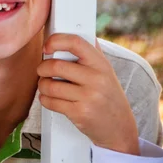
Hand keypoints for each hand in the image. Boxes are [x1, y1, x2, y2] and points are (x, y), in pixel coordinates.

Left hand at [38, 33, 139, 155]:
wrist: (120, 129)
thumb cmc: (107, 96)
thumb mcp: (105, 72)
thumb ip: (89, 54)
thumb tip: (68, 34)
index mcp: (101, 64)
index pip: (76, 42)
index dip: (56, 41)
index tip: (46, 47)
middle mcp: (97, 79)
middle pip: (55, 66)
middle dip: (42, 68)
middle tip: (42, 71)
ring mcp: (89, 97)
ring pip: (49, 85)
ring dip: (42, 86)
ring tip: (47, 87)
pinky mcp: (80, 113)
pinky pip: (50, 102)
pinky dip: (45, 100)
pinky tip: (50, 99)